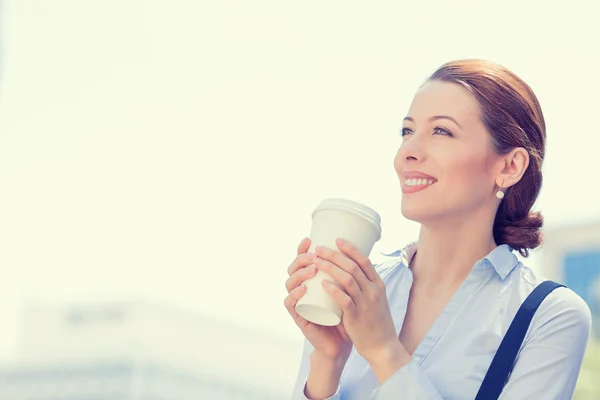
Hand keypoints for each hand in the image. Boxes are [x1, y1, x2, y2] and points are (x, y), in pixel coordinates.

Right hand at [283, 238, 352, 362]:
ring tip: (312, 269)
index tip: (310, 239)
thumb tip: (361, 251)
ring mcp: (299, 302)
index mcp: (312, 281)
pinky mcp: (299, 317)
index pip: (303, 261)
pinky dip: (294, 294)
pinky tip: (303, 288)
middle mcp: (302, 289)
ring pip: (290, 282)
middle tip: (315, 256)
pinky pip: (290, 303)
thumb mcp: (350, 291)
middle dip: (301, 258)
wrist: (344, 343)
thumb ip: (352, 275)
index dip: (302, 249)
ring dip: (299, 273)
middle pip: (293, 268)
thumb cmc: (347, 316)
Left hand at [313, 238, 408, 365]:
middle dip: (334, 255)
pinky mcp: (356, 317)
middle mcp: (373, 291)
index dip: (350, 248)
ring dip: (330, 268)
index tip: (337, 240)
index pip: (364, 261)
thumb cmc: (376, 322)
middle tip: (319, 249)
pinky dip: (333, 290)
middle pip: (353, 266)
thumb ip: (364, 286)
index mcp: (378, 285)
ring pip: (347, 279)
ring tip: (316, 261)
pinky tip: (322, 283)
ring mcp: (365, 304)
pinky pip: (344, 300)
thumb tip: (348, 271)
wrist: (383, 347)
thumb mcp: (376, 299)